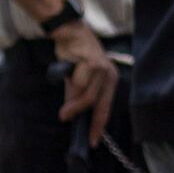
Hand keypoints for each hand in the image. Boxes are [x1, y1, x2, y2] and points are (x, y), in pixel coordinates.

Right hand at [51, 18, 118, 145]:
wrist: (69, 32)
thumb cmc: (73, 55)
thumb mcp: (77, 79)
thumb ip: (78, 95)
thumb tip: (72, 115)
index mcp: (110, 80)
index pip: (106, 107)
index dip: (98, 124)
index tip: (93, 140)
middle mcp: (109, 74)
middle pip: (96, 104)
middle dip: (84, 118)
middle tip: (69, 124)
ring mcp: (102, 69)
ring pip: (87, 97)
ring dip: (73, 107)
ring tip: (63, 114)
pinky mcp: (91, 64)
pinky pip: (78, 85)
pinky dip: (70, 93)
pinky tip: (65, 93)